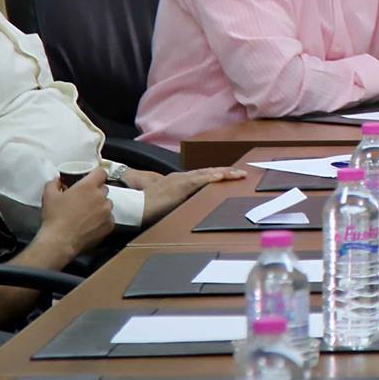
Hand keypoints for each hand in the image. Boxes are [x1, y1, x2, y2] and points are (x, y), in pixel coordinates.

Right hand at [38, 170, 115, 256]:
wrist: (60, 241)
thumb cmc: (54, 218)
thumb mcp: (49, 196)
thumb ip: (54, 183)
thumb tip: (58, 180)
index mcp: (88, 186)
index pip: (101, 172)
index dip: (96, 175)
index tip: (91, 179)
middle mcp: (101, 197)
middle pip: (103, 189)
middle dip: (95, 192)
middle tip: (83, 200)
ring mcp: (107, 211)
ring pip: (107, 204)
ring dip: (99, 206)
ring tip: (86, 214)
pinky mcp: (109, 224)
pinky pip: (108, 218)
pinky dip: (102, 220)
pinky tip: (90, 224)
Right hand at [131, 166, 246, 224]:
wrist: (135, 206)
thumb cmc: (148, 207)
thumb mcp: (170, 203)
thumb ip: (182, 201)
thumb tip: (193, 207)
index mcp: (180, 180)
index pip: (204, 175)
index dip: (219, 174)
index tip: (233, 175)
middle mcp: (182, 177)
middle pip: (209, 172)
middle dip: (227, 172)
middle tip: (243, 174)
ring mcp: (180, 180)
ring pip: (207, 174)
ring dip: (224, 173)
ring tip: (238, 174)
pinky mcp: (178, 186)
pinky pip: (197, 180)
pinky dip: (209, 178)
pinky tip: (220, 177)